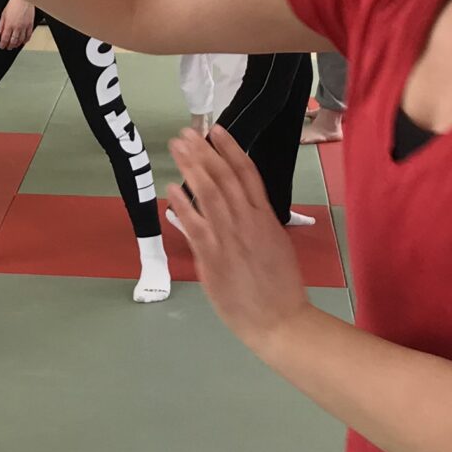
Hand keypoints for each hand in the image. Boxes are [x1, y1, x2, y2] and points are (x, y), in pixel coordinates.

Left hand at [0, 0, 36, 49]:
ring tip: (15, 45)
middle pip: (13, 41)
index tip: (2, 46)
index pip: (5, 38)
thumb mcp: (3, 14)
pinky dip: (26, 40)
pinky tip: (23, 41)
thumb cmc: (14, 4)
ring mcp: (24, 26)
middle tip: (8, 47)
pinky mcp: (30, 25)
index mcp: (9, 24)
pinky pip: (28, 35)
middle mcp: (17, 27)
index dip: (3, 44)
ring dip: (17, 44)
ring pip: (21, 40)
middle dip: (10, 46)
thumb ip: (0, 25)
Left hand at [166, 127, 309, 343]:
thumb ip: (256, 224)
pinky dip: (182, 205)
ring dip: (192, 168)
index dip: (231, 149)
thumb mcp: (274, 245)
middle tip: (187, 133)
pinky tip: (171, 189)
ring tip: (178, 149)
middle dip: (204, 152)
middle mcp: (248, 221)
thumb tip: (239, 208)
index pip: (247, 174)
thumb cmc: (279, 287)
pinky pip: (195, 225)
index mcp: (265, 217)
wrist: (279, 320)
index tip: (217, 131)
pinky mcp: (213, 257)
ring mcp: (230, 238)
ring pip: (209, 194)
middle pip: (224, 178)